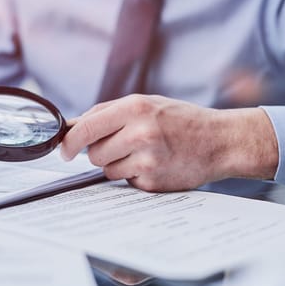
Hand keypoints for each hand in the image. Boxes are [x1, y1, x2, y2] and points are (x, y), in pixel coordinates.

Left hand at [60, 94, 277, 191]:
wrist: (220, 141)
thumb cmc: (180, 119)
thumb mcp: (145, 103)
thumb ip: (107, 113)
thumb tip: (71, 127)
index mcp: (134, 108)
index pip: (86, 128)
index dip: (69, 142)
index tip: (64, 151)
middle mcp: (140, 133)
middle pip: (93, 153)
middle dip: (100, 151)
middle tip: (121, 144)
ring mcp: (147, 160)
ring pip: (107, 170)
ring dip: (117, 164)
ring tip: (142, 152)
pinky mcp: (153, 182)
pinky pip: (126, 181)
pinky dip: (134, 175)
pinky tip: (154, 164)